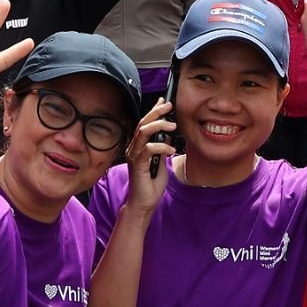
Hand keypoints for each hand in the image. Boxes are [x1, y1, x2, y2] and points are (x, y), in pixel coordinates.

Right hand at [124, 98, 176, 213]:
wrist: (144, 204)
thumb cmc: (150, 185)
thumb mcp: (161, 162)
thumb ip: (162, 148)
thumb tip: (167, 133)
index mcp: (138, 147)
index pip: (144, 124)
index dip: (153, 111)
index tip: (163, 102)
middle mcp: (134, 149)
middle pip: (143, 124)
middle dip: (156, 112)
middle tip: (169, 107)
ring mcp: (134, 156)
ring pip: (143, 132)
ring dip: (159, 125)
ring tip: (172, 126)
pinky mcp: (137, 165)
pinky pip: (148, 149)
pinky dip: (161, 146)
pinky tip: (171, 149)